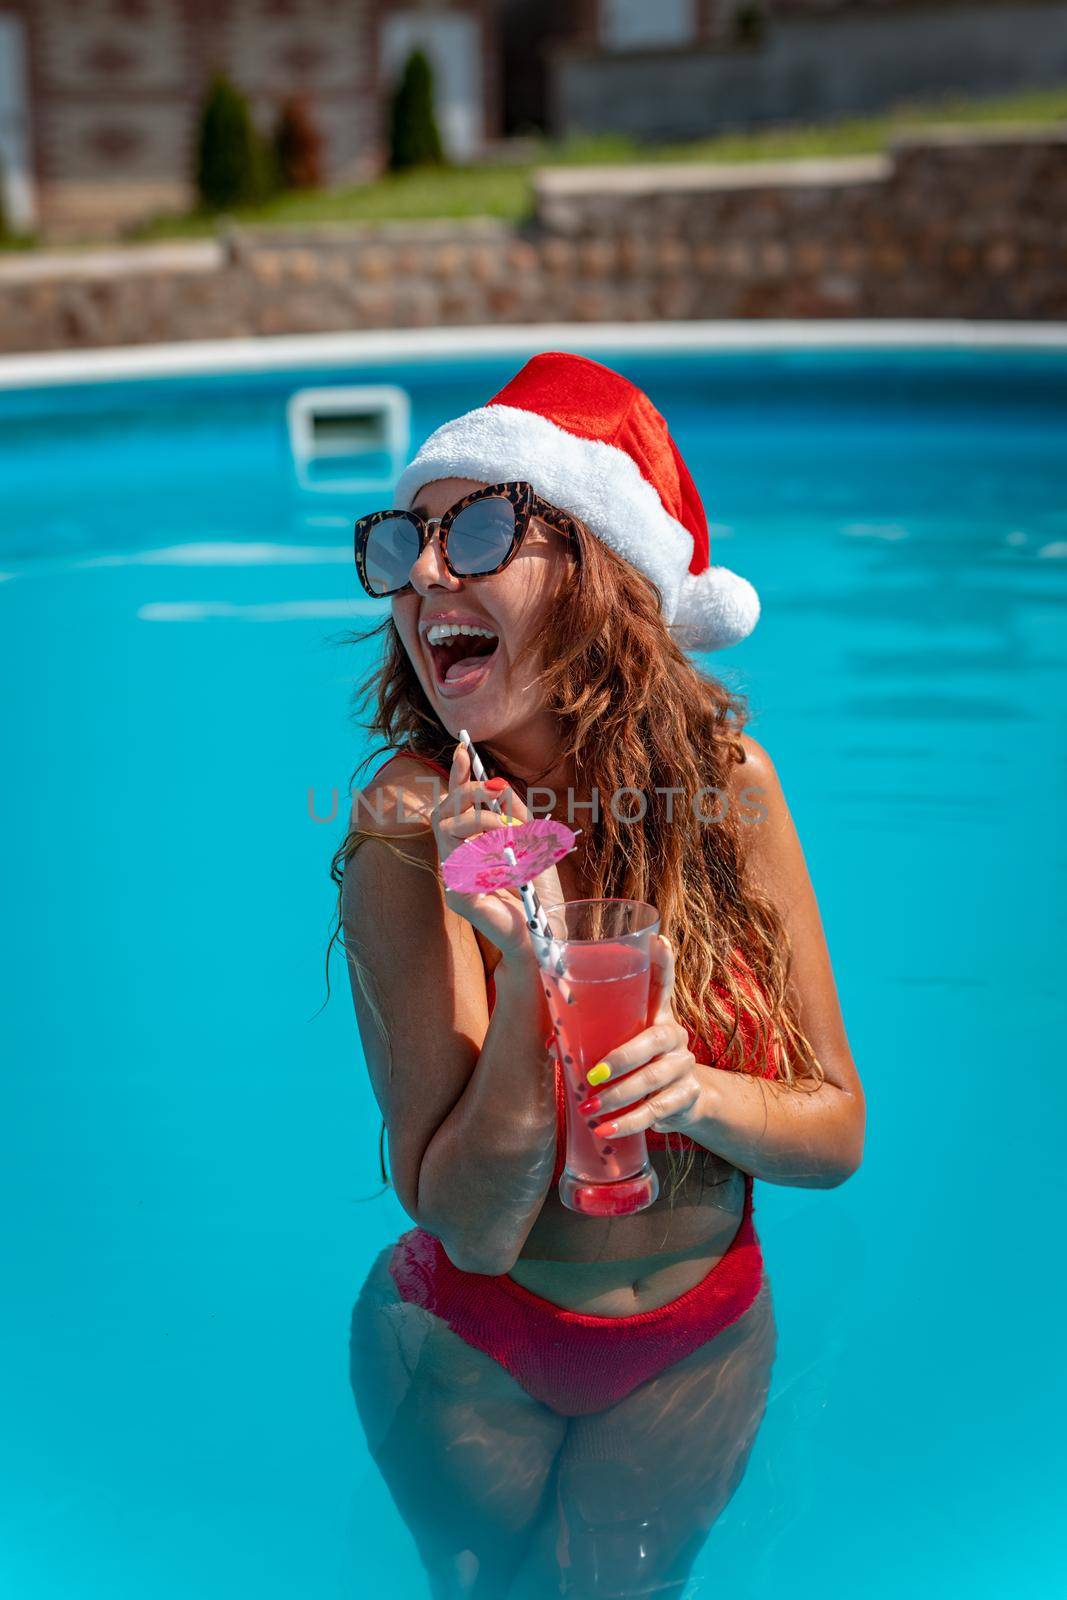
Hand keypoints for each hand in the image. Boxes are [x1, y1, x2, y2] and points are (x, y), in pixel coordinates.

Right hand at [432, 741, 565, 969]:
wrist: (542, 935)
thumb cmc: (535, 892)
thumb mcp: (532, 843)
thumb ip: (516, 816)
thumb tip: (501, 788)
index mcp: (469, 843)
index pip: (456, 803)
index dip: (457, 775)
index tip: (464, 748)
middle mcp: (454, 857)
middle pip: (443, 812)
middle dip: (470, 793)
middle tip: (497, 791)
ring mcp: (453, 878)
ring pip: (449, 830)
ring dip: (484, 822)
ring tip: (513, 833)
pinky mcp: (459, 898)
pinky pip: (465, 863)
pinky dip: (492, 855)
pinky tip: (512, 864)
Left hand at [577, 934, 707, 1137]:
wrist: (683, 1101)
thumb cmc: (639, 1064)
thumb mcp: (622, 1044)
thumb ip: (593, 1035)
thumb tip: (553, 1038)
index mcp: (657, 1016)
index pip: (662, 985)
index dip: (663, 964)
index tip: (658, 942)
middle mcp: (674, 1036)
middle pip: (654, 1042)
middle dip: (621, 1060)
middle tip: (592, 1077)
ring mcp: (684, 1067)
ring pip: (654, 1082)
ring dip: (620, 1099)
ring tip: (591, 1110)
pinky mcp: (688, 1097)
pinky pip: (659, 1111)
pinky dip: (630, 1123)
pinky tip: (607, 1130)